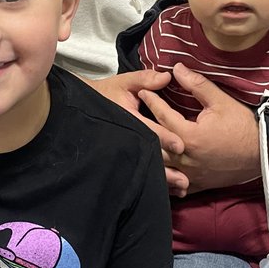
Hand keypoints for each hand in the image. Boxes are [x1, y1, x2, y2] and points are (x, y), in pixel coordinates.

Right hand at [88, 71, 184, 188]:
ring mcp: (124, 152)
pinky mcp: (126, 158)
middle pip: (150, 155)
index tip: (181, 146)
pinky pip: (140, 172)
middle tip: (185, 179)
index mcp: (127, 119)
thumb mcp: (125, 82)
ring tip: (182, 187)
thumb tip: (167, 77)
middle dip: (168, 168)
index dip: (165, 138)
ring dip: (164, 179)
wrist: (83, 109)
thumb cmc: (108, 93)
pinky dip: (157, 182)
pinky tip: (173, 190)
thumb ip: (146, 79)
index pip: (149, 130)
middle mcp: (126, 139)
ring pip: (145, 168)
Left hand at [138, 63, 259, 194]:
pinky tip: (158, 167)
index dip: (152, 101)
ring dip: (152, 152)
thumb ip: (196, 85)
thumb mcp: (221, 101)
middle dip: (145, 128)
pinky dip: (165, 175)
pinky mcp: (198, 184)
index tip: (143, 91)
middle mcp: (186, 158)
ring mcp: (191, 174)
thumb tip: (177, 68)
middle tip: (135, 114)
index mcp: (190, 136)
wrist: (265, 152)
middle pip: (156, 143)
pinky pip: (174, 183)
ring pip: (161, 165)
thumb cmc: (244, 125)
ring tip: (142, 139)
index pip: (162, 116)